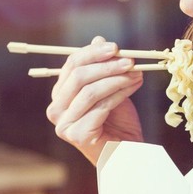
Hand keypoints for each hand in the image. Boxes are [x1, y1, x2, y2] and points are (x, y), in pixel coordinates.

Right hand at [45, 35, 144, 164]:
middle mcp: (56, 110)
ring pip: (89, 91)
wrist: (128, 154)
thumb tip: (99, 39)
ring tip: (136, 73)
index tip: (115, 47)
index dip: (92, 53)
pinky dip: (119, 93)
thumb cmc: (119, 123)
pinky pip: (100, 107)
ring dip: (116, 78)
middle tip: (129, 60)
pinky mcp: (77, 136)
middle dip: (105, 65)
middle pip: (77, 77)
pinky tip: (134, 86)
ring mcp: (64, 125)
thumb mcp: (111, 88)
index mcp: (60, 96)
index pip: (71, 66)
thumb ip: (103, 67)